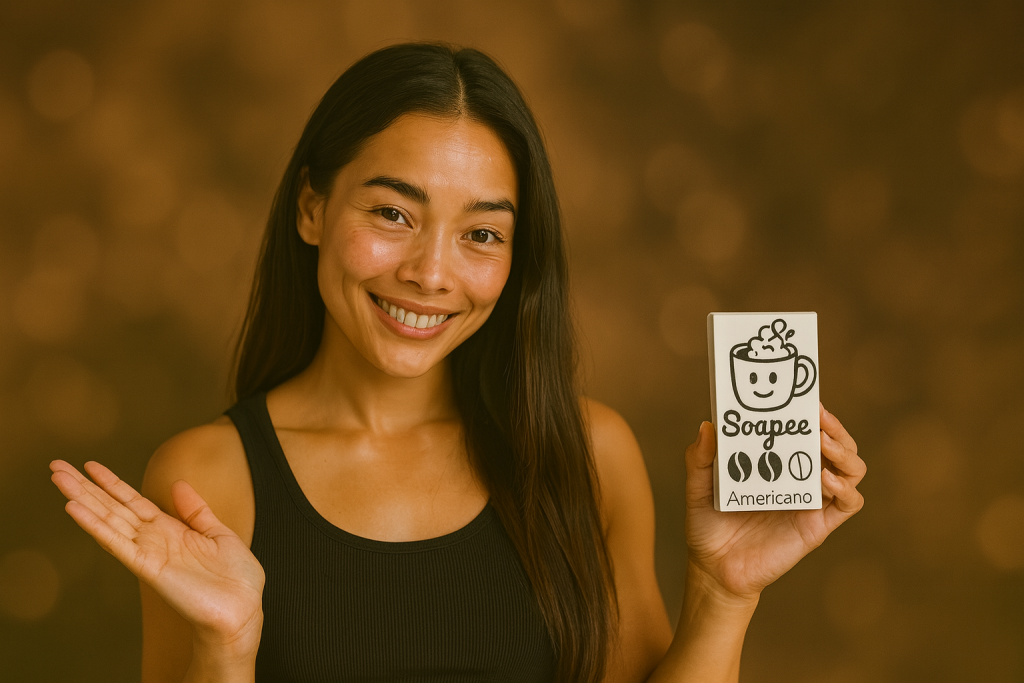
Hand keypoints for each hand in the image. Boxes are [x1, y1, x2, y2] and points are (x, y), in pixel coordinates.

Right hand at [49, 460, 264, 651]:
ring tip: (58, 479)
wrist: (242, 611)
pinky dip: (95, 526)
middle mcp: (153, 540)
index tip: (89, 466)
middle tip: (57, 466)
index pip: (132, 501)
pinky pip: (116, 543)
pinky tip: (75, 510)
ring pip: (107, 520)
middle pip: (112, 507)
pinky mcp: (147, 567)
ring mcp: (148, 553)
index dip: (111, 483)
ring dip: (82, 499)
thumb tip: (178, 483)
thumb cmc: (235, 579)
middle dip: (85, 487)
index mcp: (170, 530)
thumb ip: (196, 511)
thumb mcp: (219, 534)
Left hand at [683, 404, 865, 600]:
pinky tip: (824, 478)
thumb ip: (700, 458)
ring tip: (821, 442)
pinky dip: (845, 488)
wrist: (713, 569)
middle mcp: (799, 477)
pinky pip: (848, 503)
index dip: (811, 414)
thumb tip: (707, 425)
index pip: (804, 430)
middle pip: (837, 444)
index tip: (805, 398)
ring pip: (852, 469)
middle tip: (817, 415)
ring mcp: (812, 501)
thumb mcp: (698, 486)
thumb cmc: (708, 525)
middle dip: (834, 426)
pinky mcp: (818, 525)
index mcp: (776, 462)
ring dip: (844, 451)